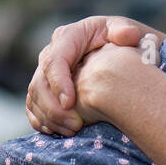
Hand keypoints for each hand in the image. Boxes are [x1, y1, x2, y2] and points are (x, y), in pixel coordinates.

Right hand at [25, 16, 163, 134]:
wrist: (128, 54)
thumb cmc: (130, 43)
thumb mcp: (132, 33)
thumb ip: (128, 32)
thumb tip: (127, 35)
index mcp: (71, 36)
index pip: (55, 59)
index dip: (58, 82)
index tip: (71, 103)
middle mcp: (54, 52)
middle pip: (40, 82)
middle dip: (53, 107)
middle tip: (75, 126)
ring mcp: (47, 72)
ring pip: (35, 97)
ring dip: (49, 118)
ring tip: (72, 132)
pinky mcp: (46, 89)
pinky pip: (34, 107)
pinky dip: (42, 121)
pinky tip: (58, 132)